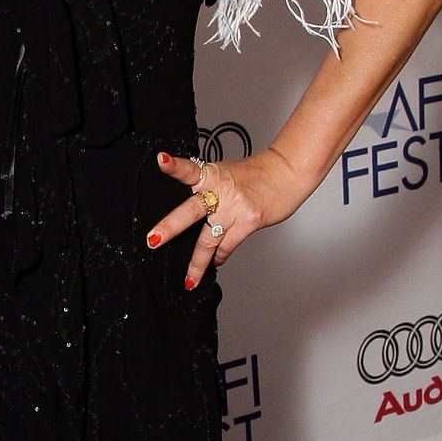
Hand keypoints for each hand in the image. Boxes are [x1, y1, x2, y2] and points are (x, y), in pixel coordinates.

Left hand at [148, 147, 311, 288]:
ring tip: (190, 279)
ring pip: (209, 240)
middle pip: (191, 211)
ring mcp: (235, 207)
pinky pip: (228, 245)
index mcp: (212, 174)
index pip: (189, 169)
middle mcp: (221, 190)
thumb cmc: (258, 173)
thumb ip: (211, 190)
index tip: (161, 161)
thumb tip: (196, 215)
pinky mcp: (249, 221)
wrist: (287, 171)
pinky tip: (215, 263)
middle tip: (153, 240)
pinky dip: (220, 256)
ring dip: (198, 263)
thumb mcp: (228, 173)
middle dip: (170, 227)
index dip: (174, 166)